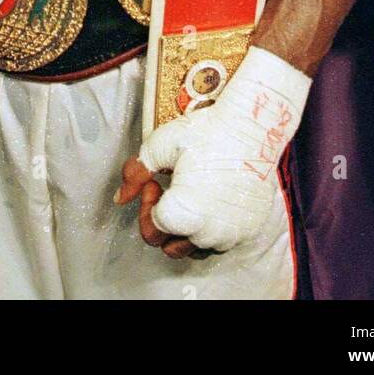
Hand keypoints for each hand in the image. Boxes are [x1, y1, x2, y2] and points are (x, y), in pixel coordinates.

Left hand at [116, 48, 310, 257]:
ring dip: (187, 228)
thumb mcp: (160, 145)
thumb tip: (120, 198)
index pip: (151, 230)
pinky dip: (211, 227)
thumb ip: (135, 174)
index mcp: (182, 216)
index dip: (147, 204)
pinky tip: (211, 197)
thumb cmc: (206, 132)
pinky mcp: (250, 230)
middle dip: (163, 221)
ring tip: (191, 193)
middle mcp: (208, 234)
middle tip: (170, 187)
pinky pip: (222, 241)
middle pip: (171, 246)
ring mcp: (232, 235)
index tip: (156, 181)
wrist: (253, 127)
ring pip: (197, 247)